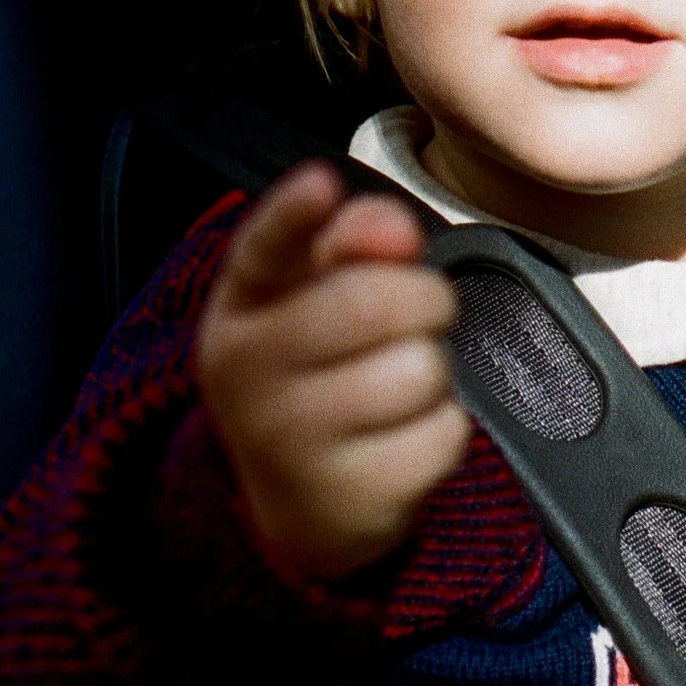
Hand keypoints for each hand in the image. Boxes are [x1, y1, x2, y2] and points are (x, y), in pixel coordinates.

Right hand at [196, 162, 465, 575]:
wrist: (298, 504)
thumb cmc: (319, 371)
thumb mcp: (317, 297)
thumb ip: (357, 240)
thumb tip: (396, 230)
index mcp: (243, 308)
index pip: (262, 249)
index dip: (293, 213)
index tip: (321, 182)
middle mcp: (252, 373)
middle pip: (370, 302)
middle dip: (425, 297)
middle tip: (421, 313)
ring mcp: (295, 440)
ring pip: (419, 368)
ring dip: (432, 370)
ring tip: (399, 386)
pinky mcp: (350, 495)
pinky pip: (443, 432)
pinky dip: (441, 429)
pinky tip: (403, 437)